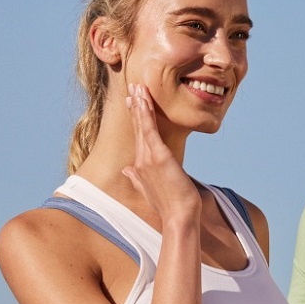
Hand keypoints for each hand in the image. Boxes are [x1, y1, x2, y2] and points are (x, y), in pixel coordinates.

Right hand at [121, 84, 200, 224]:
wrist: (178, 217)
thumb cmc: (169, 205)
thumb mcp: (151, 189)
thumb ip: (137, 178)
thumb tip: (126, 170)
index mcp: (140, 165)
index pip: (138, 136)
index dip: (136, 117)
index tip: (133, 102)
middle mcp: (140, 160)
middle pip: (137, 127)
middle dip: (135, 105)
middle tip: (132, 87)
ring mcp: (147, 158)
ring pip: (142, 125)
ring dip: (139, 104)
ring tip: (137, 87)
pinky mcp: (158, 157)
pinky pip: (150, 131)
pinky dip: (146, 115)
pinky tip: (144, 101)